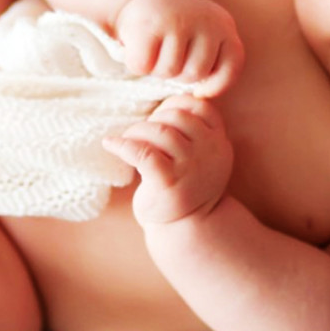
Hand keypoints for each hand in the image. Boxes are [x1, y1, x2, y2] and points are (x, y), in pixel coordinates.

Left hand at [103, 95, 232, 224]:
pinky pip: (143, 153)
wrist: (187, 228)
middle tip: (138, 133)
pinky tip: (110, 144)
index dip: (175, 104)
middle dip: (152, 119)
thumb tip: (159, 103)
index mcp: (218, 141)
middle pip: (177, 116)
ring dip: (136, 131)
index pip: (200, 106)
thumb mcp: (199, 156)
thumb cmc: (186, 185)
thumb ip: (191, 131)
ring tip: (126, 140)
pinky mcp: (168, 183)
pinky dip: (123, 145)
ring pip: (160, 132)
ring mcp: (190, 168)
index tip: (158, 117)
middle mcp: (210, 152)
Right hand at [113, 0, 243, 95]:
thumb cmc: (177, 28)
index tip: (200, 90)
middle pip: (195, 74)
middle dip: (178, 75)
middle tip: (168, 58)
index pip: (230, 68)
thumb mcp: (204, 38)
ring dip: (157, 70)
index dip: (216, 86)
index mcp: (224, 26)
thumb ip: (211, 62)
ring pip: (169, 71)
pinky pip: (144, 65)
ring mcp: (178, 20)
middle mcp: (205, 20)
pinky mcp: (150, 24)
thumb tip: (201, 95)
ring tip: (155, 52)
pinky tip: (138, 49)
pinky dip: (138, 66)